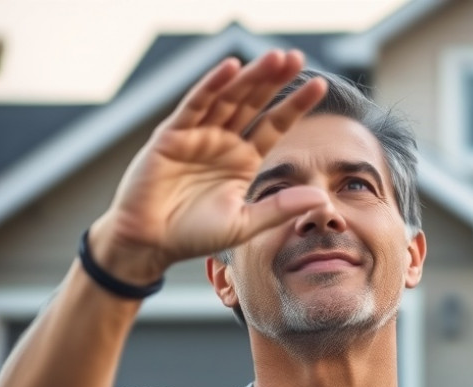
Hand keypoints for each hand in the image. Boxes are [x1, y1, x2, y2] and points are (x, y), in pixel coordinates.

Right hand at [89, 50, 327, 282]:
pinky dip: (211, 85)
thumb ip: (280, 208)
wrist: (150, 243)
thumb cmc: (195, 235)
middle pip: (254, 103)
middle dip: (275, 80)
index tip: (320, 85)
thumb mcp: (245, 223)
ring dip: (250, 77)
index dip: (295, 105)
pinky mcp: (171, 135)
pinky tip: (230, 68)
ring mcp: (197, 135)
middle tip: (297, 56)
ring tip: (274, 57)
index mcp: (243, 159)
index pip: (274, 125)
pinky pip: (195, 105)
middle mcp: (223, 142)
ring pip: (228, 98)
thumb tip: (323, 198)